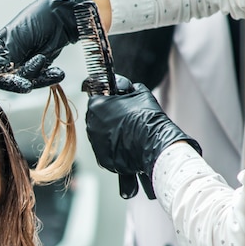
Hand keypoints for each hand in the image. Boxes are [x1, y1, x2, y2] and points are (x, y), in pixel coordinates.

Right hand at [0, 0, 90, 91]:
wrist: (63, 17)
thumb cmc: (36, 19)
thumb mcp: (16, 38)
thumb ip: (4, 56)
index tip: (8, 70)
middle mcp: (6, 58)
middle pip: (7, 79)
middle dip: (19, 80)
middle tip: (28, 84)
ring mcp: (21, 65)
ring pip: (24, 81)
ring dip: (37, 75)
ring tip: (44, 58)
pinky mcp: (36, 69)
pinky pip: (39, 80)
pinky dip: (48, 77)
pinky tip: (57, 73)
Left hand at [85, 76, 201, 196]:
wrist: (153, 143)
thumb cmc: (147, 117)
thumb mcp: (140, 93)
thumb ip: (129, 89)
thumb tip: (128, 88)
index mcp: (96, 106)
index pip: (96, 100)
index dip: (108, 102)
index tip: (117, 105)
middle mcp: (91, 124)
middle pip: (96, 118)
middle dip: (107, 118)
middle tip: (123, 120)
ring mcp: (95, 143)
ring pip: (99, 135)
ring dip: (109, 133)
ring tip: (127, 133)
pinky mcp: (101, 158)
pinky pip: (105, 150)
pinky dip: (113, 148)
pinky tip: (126, 145)